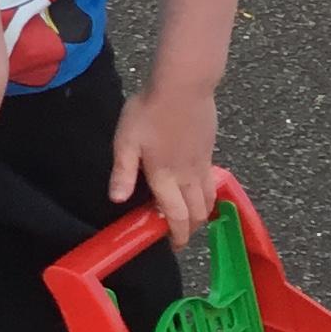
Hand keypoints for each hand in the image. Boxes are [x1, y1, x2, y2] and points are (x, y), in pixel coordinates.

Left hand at [110, 78, 220, 242]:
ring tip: (190, 217)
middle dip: (191, 229)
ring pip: (209, 199)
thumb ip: (123, 172)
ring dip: (202, 213)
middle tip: (180, 235)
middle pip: (197, 212)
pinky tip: (198, 189)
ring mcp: (202, 163)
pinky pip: (212, 182)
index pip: (176, 215)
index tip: (174, 245)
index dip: (177, 235)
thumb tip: (118, 200)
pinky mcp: (210, 151)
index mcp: (165, 176)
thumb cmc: (150, 111)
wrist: (183, 86)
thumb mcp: (126, 141)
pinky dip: (208, 195)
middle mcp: (188, 175)